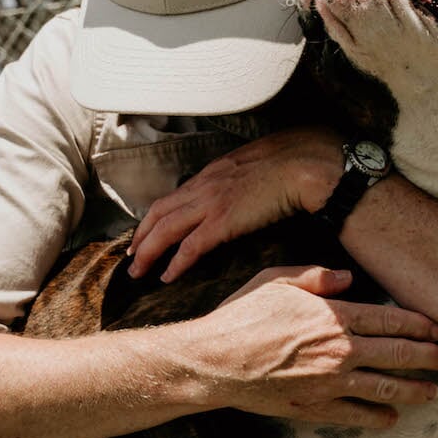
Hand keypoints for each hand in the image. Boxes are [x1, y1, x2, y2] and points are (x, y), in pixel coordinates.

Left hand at [129, 126, 342, 282]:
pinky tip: (167, 277)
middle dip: (141, 236)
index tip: (147, 231)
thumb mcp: (260, 161)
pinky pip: (190, 247)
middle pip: (159, 212)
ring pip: (165, 230)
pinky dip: (175, 263)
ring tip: (138, 272)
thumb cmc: (294, 161)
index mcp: (214, 171)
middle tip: (132, 256)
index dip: (156, 216)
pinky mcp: (223, 221)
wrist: (306, 165)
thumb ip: (246, 174)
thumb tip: (249, 184)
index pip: (174, 196)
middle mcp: (205, 185)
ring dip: (148, 252)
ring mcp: (211, 202)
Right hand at [194, 265, 437, 428]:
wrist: (213, 361)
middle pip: (396, 355)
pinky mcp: (314, 408)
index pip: (389, 320)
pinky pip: (355, 415)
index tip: (436, 329)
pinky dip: (377, 418)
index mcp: (333, 316)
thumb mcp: (276, 280)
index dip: (418, 325)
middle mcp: (339, 351)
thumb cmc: (241, 315)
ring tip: (432, 393)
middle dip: (426, 358)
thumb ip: (317, 277)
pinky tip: (391, 418)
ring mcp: (329, 383)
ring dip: (413, 391)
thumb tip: (348, 277)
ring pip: (384, 389)